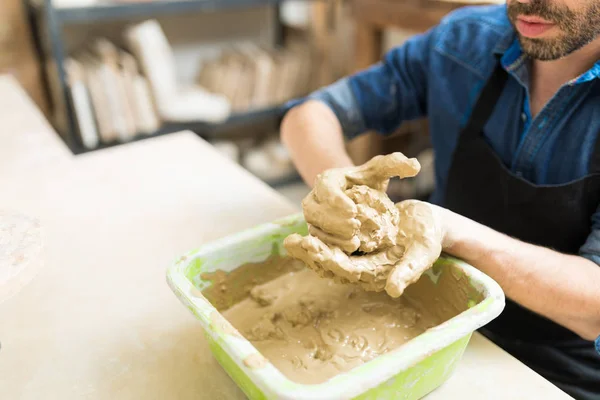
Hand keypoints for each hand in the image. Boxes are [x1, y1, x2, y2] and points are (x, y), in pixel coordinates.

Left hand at [285, 200, 445, 297]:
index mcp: (378, 274)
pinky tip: (302, 231)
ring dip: (309, 250)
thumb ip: (409, 271)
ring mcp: (359, 259)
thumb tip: (393, 291)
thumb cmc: (429, 236)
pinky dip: (318, 241)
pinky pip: (333, 247)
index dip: (328, 259)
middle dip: (312, 255)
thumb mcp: (423, 251)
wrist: (428, 223)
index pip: (347, 269)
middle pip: (332, 265)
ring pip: (329, 257)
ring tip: (289, 241)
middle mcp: (365, 270)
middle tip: (291, 243)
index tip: (311, 245)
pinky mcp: (356, 247)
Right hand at [303, 153, 420, 253]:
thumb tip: (415, 166)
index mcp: (326, 180)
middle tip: (355, 226)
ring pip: (315, 227)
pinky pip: (319, 241)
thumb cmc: (367, 181)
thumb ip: (396, 164)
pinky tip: (353, 248)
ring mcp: (313, 217)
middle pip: (314, 210)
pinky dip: (334, 245)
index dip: (336, 200)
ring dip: (333, 236)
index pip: (325, 188)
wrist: (354, 194)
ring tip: (355, 241)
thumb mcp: (380, 170)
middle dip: (333, 220)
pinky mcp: (316, 232)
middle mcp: (314, 198)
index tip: (354, 211)